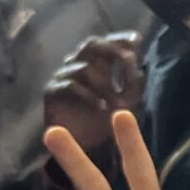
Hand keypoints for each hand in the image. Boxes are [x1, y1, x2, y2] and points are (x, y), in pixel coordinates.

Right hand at [42, 34, 144, 154]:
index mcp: (97, 65)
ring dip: (106, 84)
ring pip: (84, 67)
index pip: (106, 43)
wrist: (85, 150)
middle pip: (90, 45)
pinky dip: (89, 95)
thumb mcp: (128, 102)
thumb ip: (133, 80)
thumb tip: (134, 56)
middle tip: (128, 59)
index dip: (120, 39)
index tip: (137, 40)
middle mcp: (78, 66)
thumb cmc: (106, 124)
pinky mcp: (52, 92)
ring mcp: (63, 77)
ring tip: (120, 104)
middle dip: (111, 49)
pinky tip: (102, 108)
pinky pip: (70, 86)